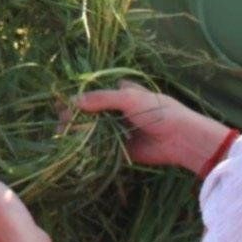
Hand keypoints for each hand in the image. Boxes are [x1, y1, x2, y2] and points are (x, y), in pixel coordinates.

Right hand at [73, 81, 231, 172]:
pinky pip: (102, 148)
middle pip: (91, 112)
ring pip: (94, 130)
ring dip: (80, 133)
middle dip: (75, 117)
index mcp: (121, 91)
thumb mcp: (129, 98)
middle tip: (60, 123)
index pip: (94, 91)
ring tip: (63, 136)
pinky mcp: (122, 148)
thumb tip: (73, 101)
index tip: (61, 103)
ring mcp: (119, 129)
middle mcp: (118, 110)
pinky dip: (89, 149)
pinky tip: (75, 149)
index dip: (78, 96)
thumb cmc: (158, 111)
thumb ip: (101, 98)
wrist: (180, 139)